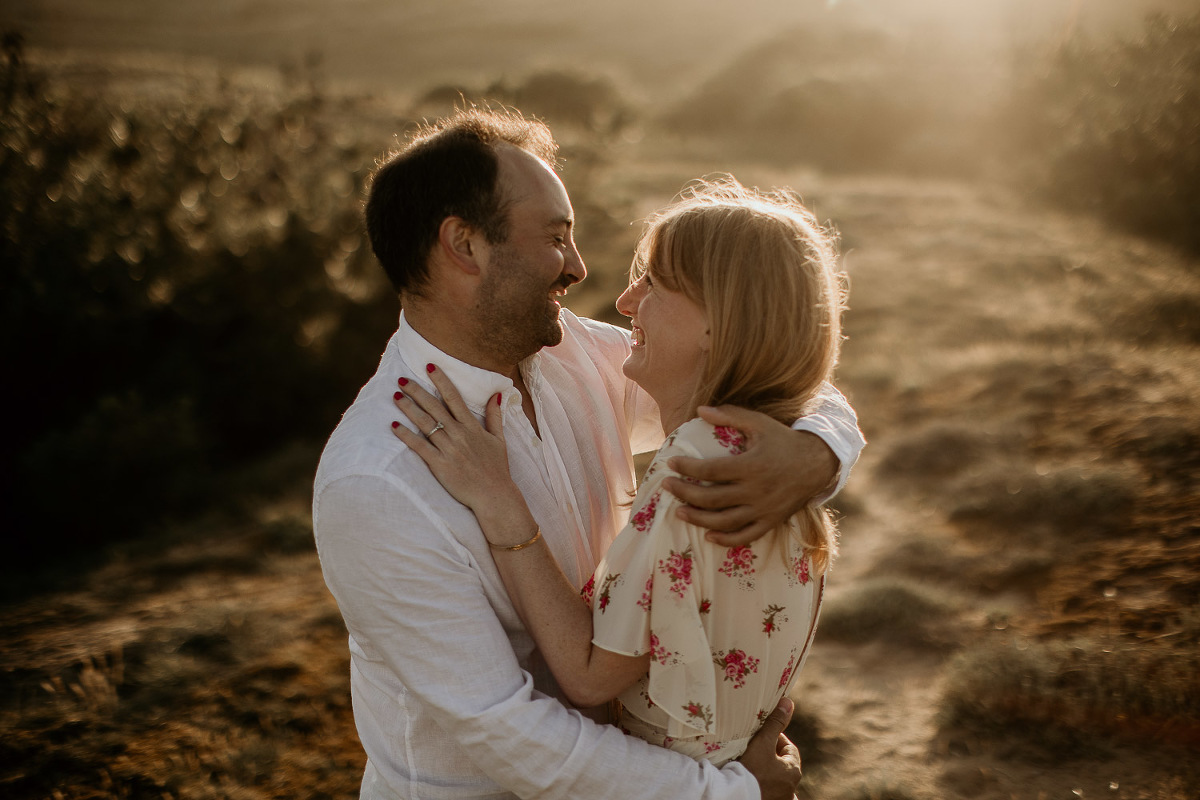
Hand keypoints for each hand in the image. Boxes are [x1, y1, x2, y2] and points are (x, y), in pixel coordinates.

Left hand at [390, 365, 525, 519]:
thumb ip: (495, 417)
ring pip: (425, 424)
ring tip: (396, 396)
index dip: (441, 381)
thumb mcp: (499, 440)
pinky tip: (394, 426)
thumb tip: (496, 395)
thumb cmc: (497, 469)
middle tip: (402, 378)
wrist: (494, 496)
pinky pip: (420, 447)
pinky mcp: (440, 465)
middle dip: (417, 391)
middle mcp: (459, 435)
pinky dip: (406, 436)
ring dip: (409, 409)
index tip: (430, 366)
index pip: (454, 398)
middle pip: (434, 407)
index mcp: (472, 427)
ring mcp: (448, 449)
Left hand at [660, 405, 837, 546]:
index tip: (670, 463)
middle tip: (667, 486)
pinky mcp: (771, 521)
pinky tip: (708, 534)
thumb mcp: (759, 423)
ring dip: (698, 519)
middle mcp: (756, 490)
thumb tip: (699, 410)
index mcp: (751, 465)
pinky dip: (726, 539)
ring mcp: (763, 510)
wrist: (817, 463)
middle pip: (711, 498)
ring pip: (724, 521)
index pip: (711, 470)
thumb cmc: (783, 440)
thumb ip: (730, 416)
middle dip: (684, 493)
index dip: (687, 468)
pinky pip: (745, 536)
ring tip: (679, 511)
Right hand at [740, 697, 801, 799]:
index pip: (789, 747)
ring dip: (766, 768)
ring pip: (774, 776)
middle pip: (782, 762)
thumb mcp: (763, 742)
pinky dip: (762, 780)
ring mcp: (780, 796)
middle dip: (770, 753)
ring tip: (750, 760)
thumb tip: (788, 702)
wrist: (737, 795)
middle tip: (754, 746)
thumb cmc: (752, 769)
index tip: (762, 733)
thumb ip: (775, 723)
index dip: (776, 737)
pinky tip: (751, 776)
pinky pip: (768, 787)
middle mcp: (791, 786)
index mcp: (793, 771)